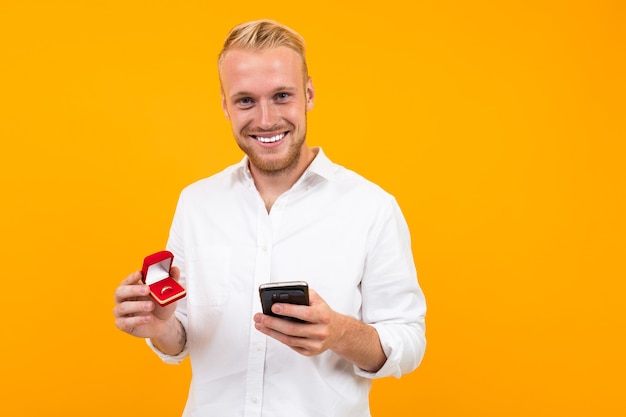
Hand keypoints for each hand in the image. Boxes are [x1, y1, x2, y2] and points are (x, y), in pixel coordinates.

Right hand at [113, 267, 179, 338]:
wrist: (163, 323)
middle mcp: (124, 299)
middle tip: (147, 289)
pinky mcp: (123, 324)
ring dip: (138, 306)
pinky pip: (125, 322)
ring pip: (122, 307)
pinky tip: (148, 318)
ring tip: (151, 306)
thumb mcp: (168, 293)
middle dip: (133, 290)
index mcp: (132, 287)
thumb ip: (171, 280)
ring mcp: (122, 312)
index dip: (132, 276)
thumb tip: (174, 269)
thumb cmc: (161, 305)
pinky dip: (137, 320)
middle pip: (120, 291)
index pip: (128, 280)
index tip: (140, 273)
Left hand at [253, 288, 386, 371]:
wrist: (338, 331)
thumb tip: (281, 296)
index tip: (273, 307)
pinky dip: (278, 337)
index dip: (288, 310)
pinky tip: (269, 331)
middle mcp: (320, 331)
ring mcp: (315, 344)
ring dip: (271, 331)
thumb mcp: (317, 300)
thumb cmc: (323, 313)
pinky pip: (290, 345)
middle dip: (272, 322)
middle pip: (292, 329)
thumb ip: (303, 295)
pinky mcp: (310, 352)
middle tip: (259, 317)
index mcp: (323, 315)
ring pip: (288, 339)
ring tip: (259, 324)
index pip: (304, 313)